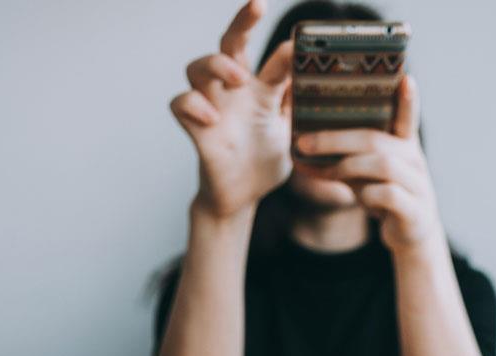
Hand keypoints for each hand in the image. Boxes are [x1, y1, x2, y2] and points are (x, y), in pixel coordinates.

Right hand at [169, 0, 292, 217]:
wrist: (243, 197)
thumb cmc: (264, 160)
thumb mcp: (289, 130)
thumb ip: (297, 102)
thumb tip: (315, 71)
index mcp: (259, 89)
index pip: (268, 55)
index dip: (287, 47)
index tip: (299, 35)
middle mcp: (233, 91)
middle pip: (229, 44)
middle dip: (242, 22)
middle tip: (258, 6)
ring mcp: (212, 107)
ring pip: (197, 67)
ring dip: (217, 64)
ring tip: (239, 79)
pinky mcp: (196, 129)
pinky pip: (180, 104)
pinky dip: (194, 104)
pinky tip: (212, 118)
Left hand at [294, 76, 444, 256]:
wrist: (411, 235)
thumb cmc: (384, 196)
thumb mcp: (366, 174)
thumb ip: (343, 158)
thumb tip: (301, 147)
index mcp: (404, 146)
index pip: (407, 116)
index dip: (408, 99)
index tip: (406, 77)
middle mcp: (414, 160)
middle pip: (375, 140)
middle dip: (336, 139)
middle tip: (304, 142)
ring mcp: (418, 185)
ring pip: (383, 165)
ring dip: (347, 166)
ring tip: (325, 171)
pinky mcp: (414, 210)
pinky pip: (388, 195)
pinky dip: (367, 195)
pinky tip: (358, 199)